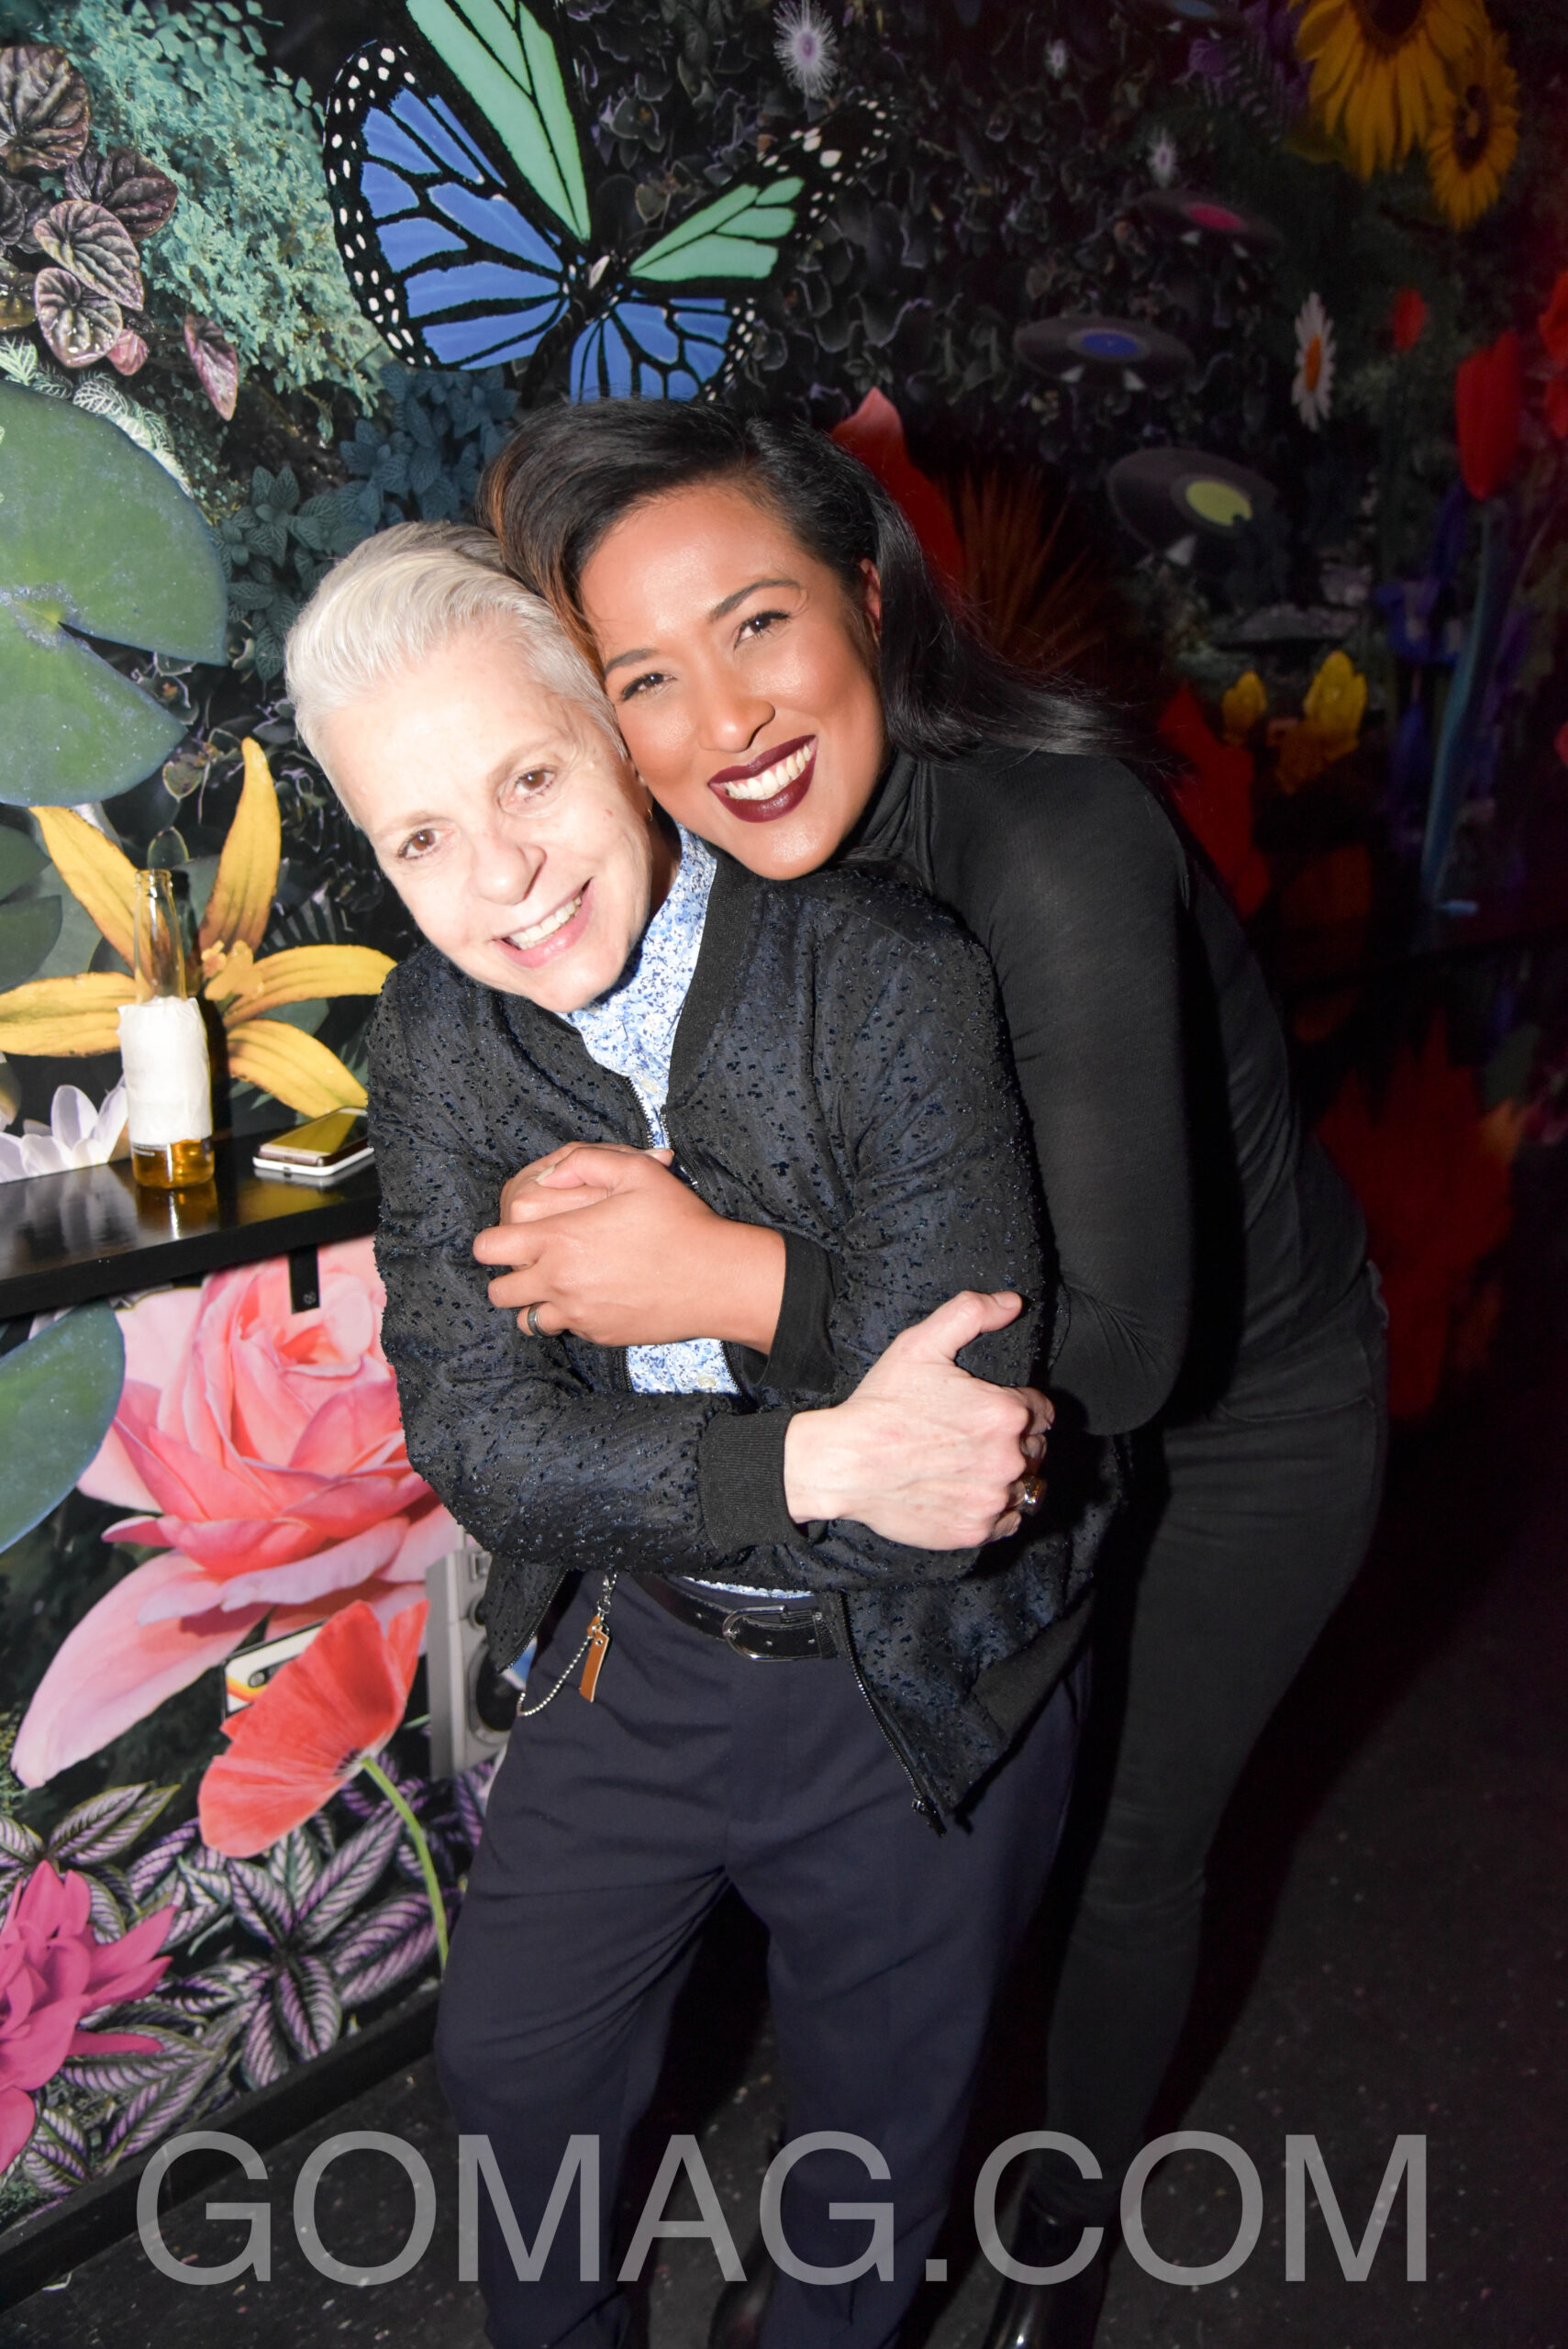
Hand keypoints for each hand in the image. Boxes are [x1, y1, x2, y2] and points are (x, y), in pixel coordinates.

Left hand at [473, 1143, 785, 1351]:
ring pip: (526, 1320)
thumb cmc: (679, 1221)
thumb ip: (584, 1161)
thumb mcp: (636, 1171)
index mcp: (559, 1239)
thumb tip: (549, 1173)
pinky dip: (569, 1316)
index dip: (496, 1240)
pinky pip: (565, 1329)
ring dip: (534, 1301)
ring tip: (560, 1282)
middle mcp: (560, 1282)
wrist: (718, 1278)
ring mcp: (578, 1314)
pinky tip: (596, 1294)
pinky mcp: (599, 1335)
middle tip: (536, 1259)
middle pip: (499, 1291)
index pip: (489, 1248)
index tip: (515, 1234)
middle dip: (508, 1274)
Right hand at [783, 1291, 1052, 1549]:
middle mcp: (1009, 1459)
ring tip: (972, 1467)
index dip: (1017, 1408)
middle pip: (1036, 1450)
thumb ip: (971, 1314)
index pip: (1041, 1412)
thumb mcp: (921, 1344)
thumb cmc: (882, 1404)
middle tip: (973, 1439)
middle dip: (1013, 1442)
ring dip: (1009, 1477)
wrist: (845, 1463)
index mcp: (1005, 1413)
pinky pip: (1008, 1521)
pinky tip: (967, 1493)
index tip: (989, 1413)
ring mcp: (993, 1499)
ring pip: (1025, 1487)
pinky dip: (995, 1510)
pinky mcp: (976, 1530)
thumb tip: (1013, 1303)